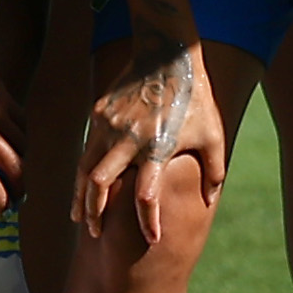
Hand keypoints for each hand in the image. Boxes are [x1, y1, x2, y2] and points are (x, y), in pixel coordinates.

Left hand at [0, 28, 18, 212]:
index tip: (0, 211)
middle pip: (14, 170)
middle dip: (18, 191)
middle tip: (15, 201)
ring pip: (23, 150)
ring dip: (24, 168)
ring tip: (20, 179)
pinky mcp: (6, 99)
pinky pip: (23, 126)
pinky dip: (24, 142)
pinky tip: (19, 147)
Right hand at [76, 41, 225, 246]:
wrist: (167, 52)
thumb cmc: (196, 97)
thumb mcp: (213, 135)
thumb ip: (214, 171)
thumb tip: (210, 201)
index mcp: (159, 146)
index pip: (147, 194)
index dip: (148, 220)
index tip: (152, 240)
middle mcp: (130, 138)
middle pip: (101, 184)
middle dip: (94, 213)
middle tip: (95, 233)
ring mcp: (110, 124)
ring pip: (85, 167)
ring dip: (81, 195)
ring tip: (78, 217)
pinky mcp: (100, 112)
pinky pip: (90, 145)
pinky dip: (86, 168)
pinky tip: (86, 183)